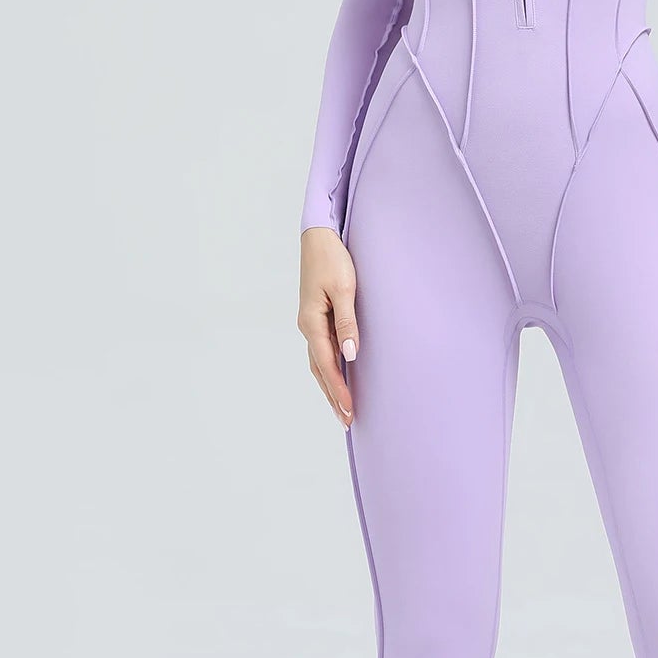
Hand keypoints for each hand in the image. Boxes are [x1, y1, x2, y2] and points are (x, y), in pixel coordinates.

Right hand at [298, 227, 358, 426]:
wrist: (319, 237)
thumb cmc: (333, 259)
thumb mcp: (344, 289)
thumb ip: (347, 323)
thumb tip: (350, 355)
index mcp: (312, 322)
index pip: (326, 364)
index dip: (338, 389)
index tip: (350, 410)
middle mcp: (307, 326)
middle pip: (319, 370)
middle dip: (332, 396)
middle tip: (347, 421)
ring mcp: (310, 322)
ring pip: (318, 362)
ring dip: (329, 386)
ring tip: (342, 408)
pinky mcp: (316, 316)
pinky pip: (321, 350)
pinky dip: (328, 369)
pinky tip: (336, 377)